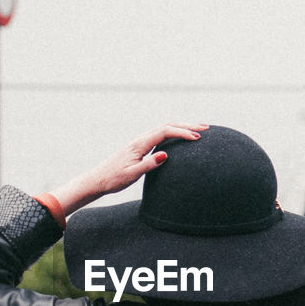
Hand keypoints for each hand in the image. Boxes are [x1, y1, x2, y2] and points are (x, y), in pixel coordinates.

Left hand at [50, 123, 207, 215]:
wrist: (98, 179)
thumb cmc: (114, 179)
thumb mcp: (131, 175)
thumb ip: (148, 165)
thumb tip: (165, 155)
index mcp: (139, 144)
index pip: (165, 132)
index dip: (182, 133)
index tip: (197, 138)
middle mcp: (140, 139)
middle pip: (167, 126)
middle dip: (187, 126)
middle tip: (206, 128)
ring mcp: (140, 141)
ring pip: (164, 128)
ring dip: (182, 127)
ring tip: (198, 131)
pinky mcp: (140, 146)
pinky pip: (160, 135)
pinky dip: (174, 132)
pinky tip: (181, 138)